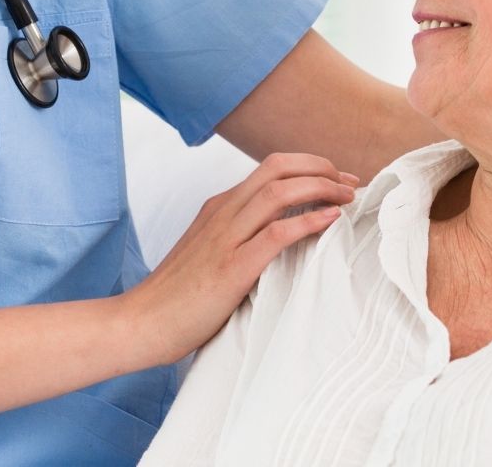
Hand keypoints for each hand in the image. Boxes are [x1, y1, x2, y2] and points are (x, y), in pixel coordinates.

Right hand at [124, 152, 358, 363]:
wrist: (140, 323)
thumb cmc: (177, 297)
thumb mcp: (210, 253)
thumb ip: (240, 239)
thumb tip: (284, 239)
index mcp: (219, 207)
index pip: (271, 168)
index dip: (310, 167)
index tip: (338, 181)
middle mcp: (223, 213)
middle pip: (278, 167)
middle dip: (321, 168)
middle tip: (350, 183)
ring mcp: (225, 238)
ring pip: (280, 191)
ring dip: (322, 188)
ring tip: (348, 197)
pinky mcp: (231, 268)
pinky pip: (276, 233)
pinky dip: (309, 221)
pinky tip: (331, 220)